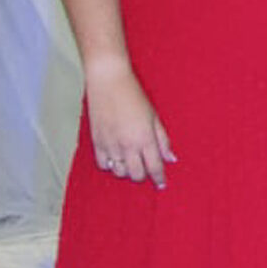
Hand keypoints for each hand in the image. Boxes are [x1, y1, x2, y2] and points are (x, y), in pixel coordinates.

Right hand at [85, 63, 174, 188]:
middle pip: (136, 174)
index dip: (159, 178)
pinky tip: (116, 158)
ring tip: (131, 162)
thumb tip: (170, 158)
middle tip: (146, 170)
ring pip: (119, 171)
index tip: (162, 184)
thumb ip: (162, 140)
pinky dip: (110, 165)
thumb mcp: (154, 117)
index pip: (154, 167)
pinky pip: (103, 164)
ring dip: (127, 171)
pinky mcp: (96, 141)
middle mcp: (127, 145)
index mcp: (145, 138)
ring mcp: (110, 144)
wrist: (108, 82)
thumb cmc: (134, 96)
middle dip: (143, 175)